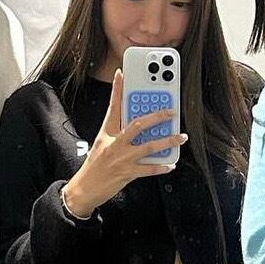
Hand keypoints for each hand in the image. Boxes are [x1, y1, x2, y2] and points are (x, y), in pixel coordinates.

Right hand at [62, 69, 186, 217]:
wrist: (84, 189)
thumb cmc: (94, 167)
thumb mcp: (102, 145)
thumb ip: (118, 134)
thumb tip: (139, 126)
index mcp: (107, 133)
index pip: (113, 107)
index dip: (117, 89)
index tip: (121, 74)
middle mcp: (115, 143)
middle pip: (137, 125)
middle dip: (156, 117)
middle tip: (171, 112)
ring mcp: (121, 159)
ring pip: (148, 146)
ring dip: (167, 141)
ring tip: (181, 137)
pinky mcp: (127, 173)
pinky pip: (149, 169)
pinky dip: (161, 167)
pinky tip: (171, 164)